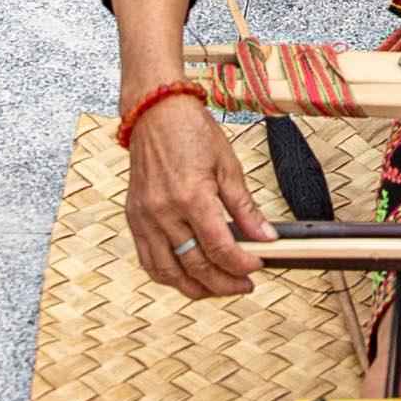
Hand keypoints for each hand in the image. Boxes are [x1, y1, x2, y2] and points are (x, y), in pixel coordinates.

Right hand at [124, 86, 271, 299]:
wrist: (155, 112)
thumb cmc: (191, 132)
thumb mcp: (228, 165)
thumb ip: (245, 208)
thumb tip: (266, 237)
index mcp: (191, 196)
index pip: (219, 247)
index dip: (241, 264)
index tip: (257, 267)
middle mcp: (163, 211)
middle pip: (195, 265)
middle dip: (224, 283)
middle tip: (244, 284)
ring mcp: (145, 217)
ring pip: (168, 272)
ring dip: (195, 288)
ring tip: (218, 288)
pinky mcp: (134, 218)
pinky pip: (148, 261)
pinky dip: (168, 276)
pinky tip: (187, 278)